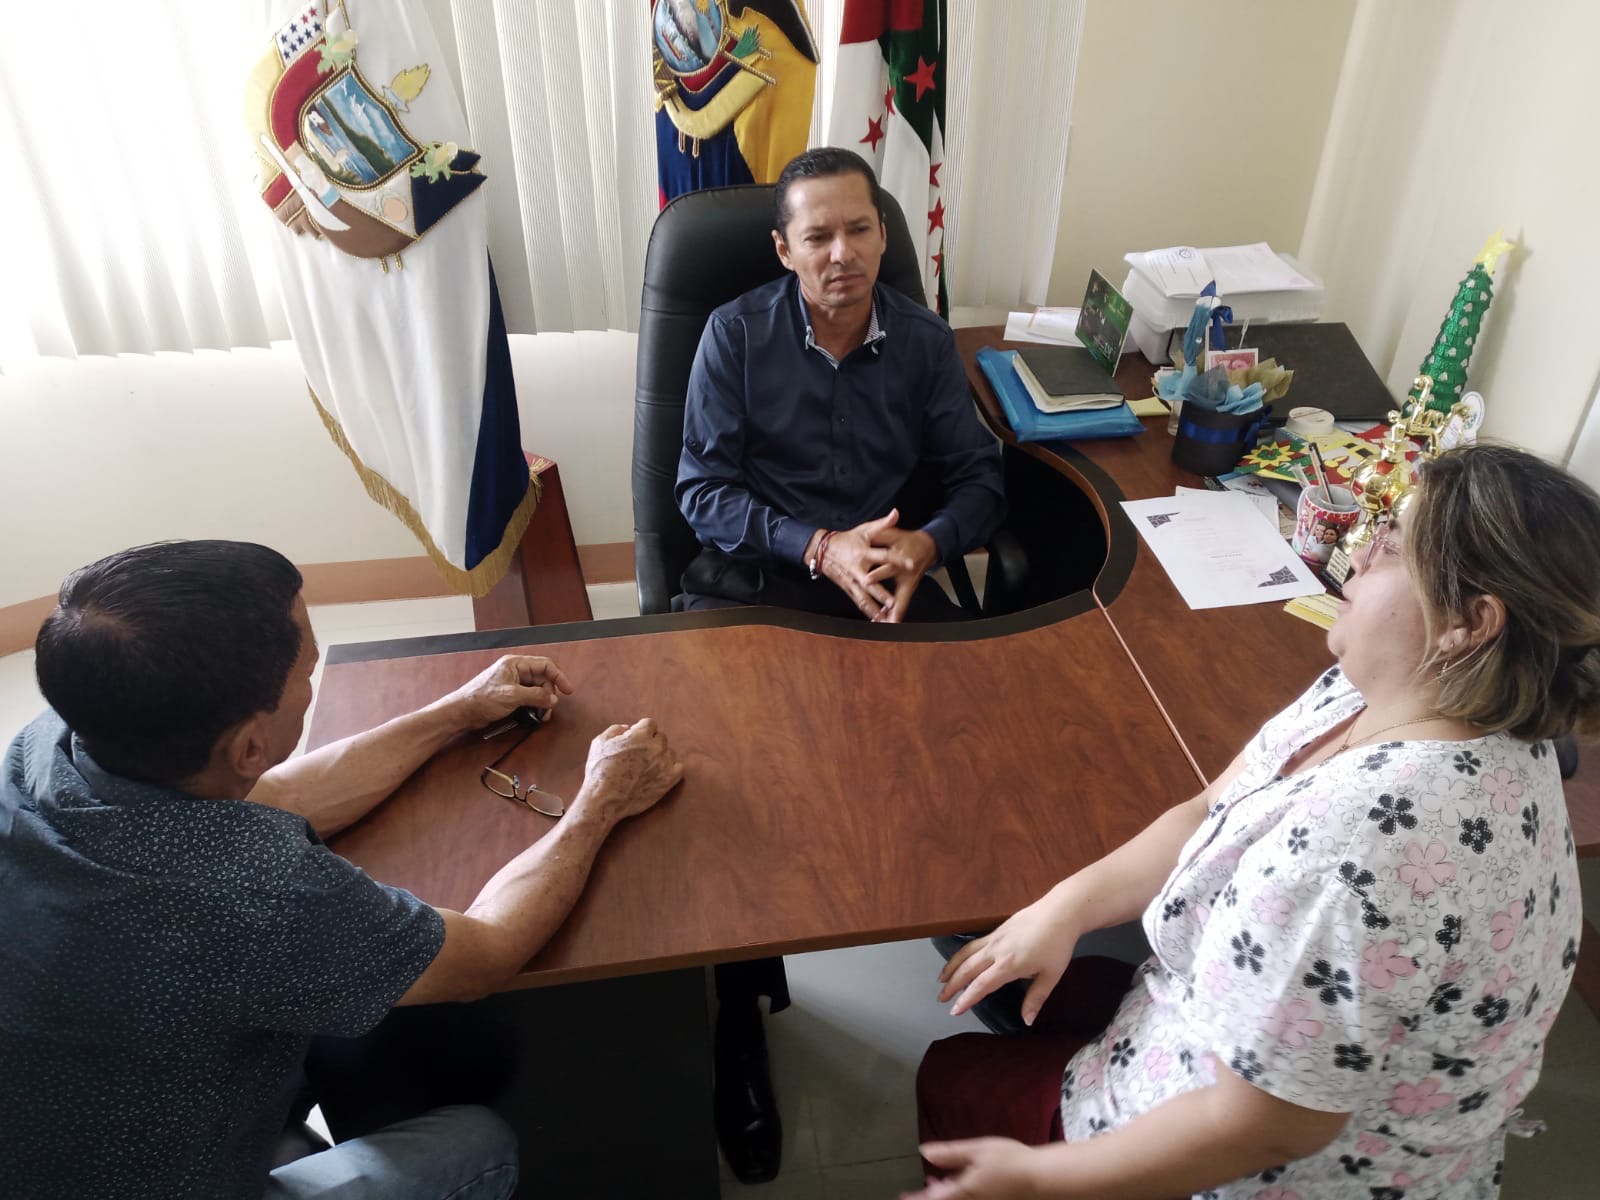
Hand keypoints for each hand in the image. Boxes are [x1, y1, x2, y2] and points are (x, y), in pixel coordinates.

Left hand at [448, 655, 575, 728]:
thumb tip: (553, 699)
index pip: (545, 665)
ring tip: (541, 715)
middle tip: (548, 709)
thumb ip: (535, 696)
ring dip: (542, 702)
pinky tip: (534, 716)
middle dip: (549, 694)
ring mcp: (513, 684)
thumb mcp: (512, 696)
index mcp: (516, 664)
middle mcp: (516, 671)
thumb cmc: (482, 698)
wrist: (462, 712)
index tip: (568, 690)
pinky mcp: (510, 696)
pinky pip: (529, 698)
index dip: (559, 676)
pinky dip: (534, 706)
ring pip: (537, 690)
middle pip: (542, 679)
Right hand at [577, 718, 684, 822]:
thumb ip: (615, 730)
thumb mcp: (599, 743)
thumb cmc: (599, 771)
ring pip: (669, 752)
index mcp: (640, 735)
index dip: (641, 730)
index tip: (635, 739)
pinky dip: (671, 768)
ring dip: (661, 756)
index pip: (650, 724)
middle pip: (660, 737)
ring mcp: (664, 764)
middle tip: (639, 755)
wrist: (604, 799)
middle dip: (650, 743)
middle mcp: (655, 747)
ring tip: (647, 766)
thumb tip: (627, 727)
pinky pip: (679, 768)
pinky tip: (660, 772)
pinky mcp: (668, 780)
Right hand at [815, 509, 930, 620]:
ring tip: (884, 618)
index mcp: (863, 553)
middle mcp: (857, 569)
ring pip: (863, 596)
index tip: (910, 564)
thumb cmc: (847, 539)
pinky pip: (858, 602)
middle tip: (892, 602)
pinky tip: (876, 619)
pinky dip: (867, 611)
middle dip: (880, 593)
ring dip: (873, 608)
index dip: (896, 559)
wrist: (822, 550)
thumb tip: (896, 513)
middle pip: (870, 583)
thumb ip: (882, 524)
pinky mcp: (848, 588)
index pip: (883, 556)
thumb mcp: (864, 529)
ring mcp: (851, 580)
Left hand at [865, 520, 937, 623]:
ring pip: (900, 604)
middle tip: (882, 616)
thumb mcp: (895, 534)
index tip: (867, 580)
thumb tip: (868, 534)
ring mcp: (908, 585)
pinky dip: (894, 616)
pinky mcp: (908, 590)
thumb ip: (882, 532)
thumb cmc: (907, 541)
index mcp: (900, 560)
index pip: (888, 567)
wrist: (928, 547)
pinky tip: (886, 625)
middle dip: (890, 605)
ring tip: (885, 627)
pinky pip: (900, 606)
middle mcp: (905, 575)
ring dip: (893, 616)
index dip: (878, 573)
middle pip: (897, 594)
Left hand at [902, 1139, 1040, 1199]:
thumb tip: (924, 1152)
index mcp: (964, 1192)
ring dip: (944, 1193)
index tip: (903, 1197)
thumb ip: (950, 1154)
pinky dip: (958, 1192)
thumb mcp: (977, 1150)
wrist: (1042, 1178)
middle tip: (918, 1189)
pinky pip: (969, 1199)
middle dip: (929, 1196)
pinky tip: (960, 1181)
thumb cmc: (1010, 1160)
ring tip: (934, 1183)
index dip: (917, 1198)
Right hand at [937, 888, 1079, 1025]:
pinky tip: (960, 959)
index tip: (955, 1011)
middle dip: (952, 985)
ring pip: (966, 954)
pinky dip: (961, 953)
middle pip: (967, 969)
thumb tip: (1026, 1021)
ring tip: (942, 979)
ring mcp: (994, 939)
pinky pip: (973, 944)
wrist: (1059, 913)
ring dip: (951, 967)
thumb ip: (1035, 999)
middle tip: (941, 998)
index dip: (966, 999)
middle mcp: (995, 952)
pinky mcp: (996, 930)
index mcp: (1008, 966)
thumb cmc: (1057, 946)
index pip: (981, 986)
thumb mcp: (1051, 976)